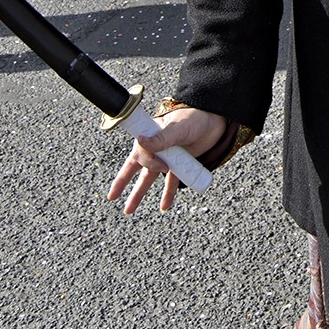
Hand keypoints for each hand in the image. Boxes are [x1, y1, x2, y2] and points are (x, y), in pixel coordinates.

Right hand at [106, 106, 226, 213]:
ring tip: (129, 209)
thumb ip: (162, 138)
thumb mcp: (179, 127)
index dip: (142, 161)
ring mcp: (167, 157)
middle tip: (112, 197)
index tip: (154, 164)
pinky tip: (165, 205)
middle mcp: (155, 147)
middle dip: (123, 182)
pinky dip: (168, 194)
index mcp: (150, 134)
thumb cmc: (195, 118)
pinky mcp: (179, 165)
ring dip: (140, 194)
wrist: (217, 121)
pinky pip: (171, 182)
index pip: (139, 151)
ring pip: (150, 178)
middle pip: (136, 167)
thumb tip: (140, 142)